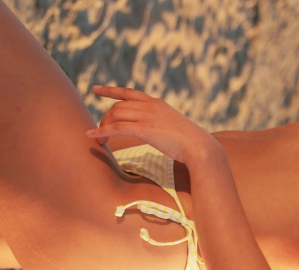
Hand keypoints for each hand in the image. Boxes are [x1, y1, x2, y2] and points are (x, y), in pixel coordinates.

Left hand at [86, 85, 219, 166]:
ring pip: (115, 116)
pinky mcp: (144, 129)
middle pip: (118, 107)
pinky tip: (93, 136)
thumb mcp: (174, 125)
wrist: (199, 146)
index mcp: (156, 103)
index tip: (96, 89)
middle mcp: (149, 106)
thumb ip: (162, 122)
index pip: (128, 92)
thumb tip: (158, 129)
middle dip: (105, 119)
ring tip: (98, 140)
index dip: (110, 90)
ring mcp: (146, 116)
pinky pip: (117, 128)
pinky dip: (102, 131)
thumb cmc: (190, 141)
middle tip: (100, 131)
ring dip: (103, 127)